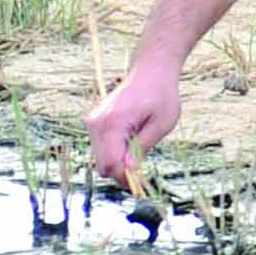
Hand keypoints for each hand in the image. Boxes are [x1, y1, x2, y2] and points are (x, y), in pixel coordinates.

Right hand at [87, 62, 181, 182]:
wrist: (150, 70)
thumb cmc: (161, 94)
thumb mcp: (162, 123)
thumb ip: (143, 147)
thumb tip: (130, 170)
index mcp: (113, 123)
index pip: (110, 163)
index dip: (125, 178)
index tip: (141, 183)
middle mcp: (97, 123)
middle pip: (102, 165)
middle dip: (121, 173)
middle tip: (143, 173)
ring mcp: (93, 122)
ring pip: (100, 159)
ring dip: (118, 162)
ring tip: (140, 152)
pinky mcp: (95, 122)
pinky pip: (101, 148)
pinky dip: (115, 153)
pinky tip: (132, 145)